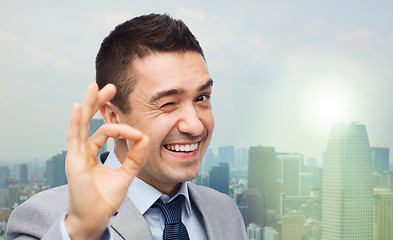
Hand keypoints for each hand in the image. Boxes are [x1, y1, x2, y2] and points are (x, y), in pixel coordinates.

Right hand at [64, 83, 148, 238]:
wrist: (97, 217)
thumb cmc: (106, 198)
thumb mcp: (127, 173)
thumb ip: (135, 157)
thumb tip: (145, 137)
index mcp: (92, 153)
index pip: (106, 132)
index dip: (123, 130)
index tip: (139, 135)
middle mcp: (83, 150)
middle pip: (89, 120)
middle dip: (99, 103)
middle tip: (110, 87)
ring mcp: (76, 154)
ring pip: (81, 123)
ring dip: (89, 105)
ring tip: (95, 87)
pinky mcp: (74, 160)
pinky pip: (75, 137)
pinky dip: (77, 121)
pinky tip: (80, 106)